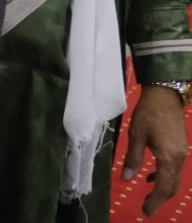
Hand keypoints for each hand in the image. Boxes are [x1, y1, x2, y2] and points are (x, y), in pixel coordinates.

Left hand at [122, 85, 188, 216]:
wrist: (165, 96)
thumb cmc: (148, 114)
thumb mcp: (135, 136)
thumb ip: (133, 158)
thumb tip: (126, 178)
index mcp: (168, 158)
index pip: (162, 186)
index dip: (155, 201)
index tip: (147, 212)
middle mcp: (179, 159)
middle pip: (172, 186)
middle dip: (160, 199)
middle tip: (147, 208)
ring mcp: (182, 153)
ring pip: (175, 179)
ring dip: (162, 188)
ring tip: (148, 196)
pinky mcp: (181, 147)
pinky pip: (175, 169)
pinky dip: (164, 176)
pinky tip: (150, 176)